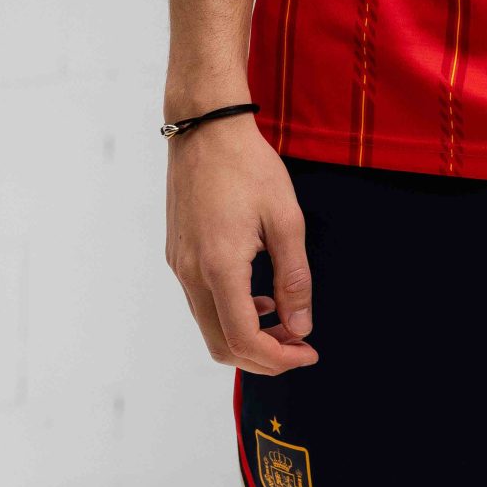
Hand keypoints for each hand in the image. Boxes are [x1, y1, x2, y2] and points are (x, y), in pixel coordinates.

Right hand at [165, 115, 318, 375]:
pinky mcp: (177, 255)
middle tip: (299, 345)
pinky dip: (230, 313)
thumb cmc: (248, 166)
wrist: (205, 128)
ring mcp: (179, 265)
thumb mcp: (285, 218)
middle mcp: (191, 273)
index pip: (243, 339)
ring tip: (284, 319)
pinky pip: (201, 303)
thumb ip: (294, 277)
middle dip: (262, 357)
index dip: (278, 358)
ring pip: (209, 326)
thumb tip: (301, 327)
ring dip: (246, 336)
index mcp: (219, 266)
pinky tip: (258, 296)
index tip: (308, 352)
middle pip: (220, 345)